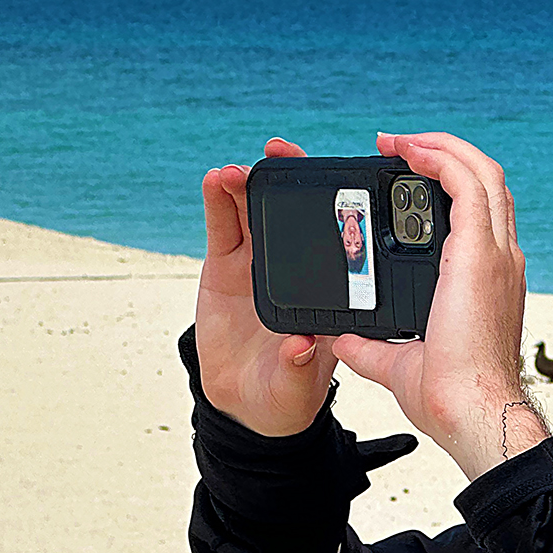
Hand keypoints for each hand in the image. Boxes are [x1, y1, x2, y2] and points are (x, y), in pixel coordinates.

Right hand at [194, 138, 340, 436]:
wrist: (244, 401)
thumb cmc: (284, 394)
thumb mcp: (295, 389)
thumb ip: (297, 369)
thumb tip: (300, 347)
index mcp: (328, 291)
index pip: (338, 239)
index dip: (337, 204)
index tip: (336, 177)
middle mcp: (297, 267)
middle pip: (296, 211)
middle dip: (289, 176)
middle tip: (281, 151)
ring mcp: (260, 262)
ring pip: (256, 212)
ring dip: (248, 183)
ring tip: (237, 170)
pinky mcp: (226, 265)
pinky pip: (223, 227)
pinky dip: (218, 201)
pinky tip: (214, 180)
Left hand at [330, 132, 544, 479]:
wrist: (471, 412)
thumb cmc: (449, 397)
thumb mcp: (398, 363)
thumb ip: (370, 347)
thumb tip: (342, 341)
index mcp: (486, 279)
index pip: (477, 214)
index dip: (447, 186)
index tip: (407, 178)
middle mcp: (498, 258)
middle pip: (486, 181)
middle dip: (444, 153)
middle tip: (398, 148)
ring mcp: (494, 253)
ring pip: (482, 172)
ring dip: (440, 147)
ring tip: (399, 141)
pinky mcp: (480, 254)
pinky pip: (466, 184)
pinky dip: (440, 159)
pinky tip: (408, 151)